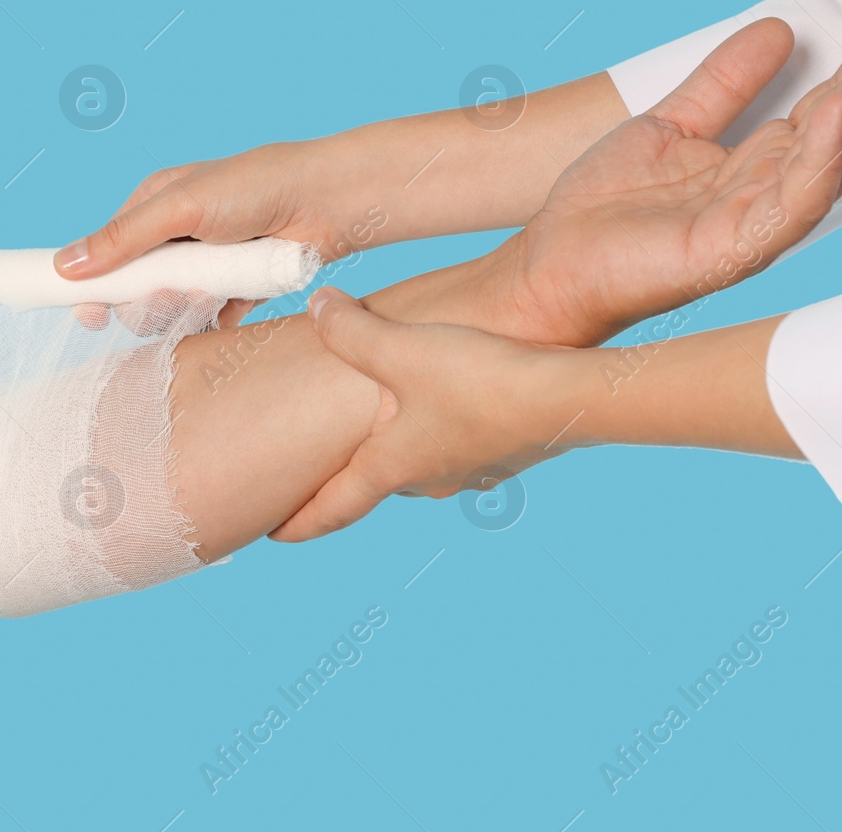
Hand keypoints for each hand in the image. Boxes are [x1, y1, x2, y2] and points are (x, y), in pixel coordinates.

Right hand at [54, 142, 386, 326]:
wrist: (327, 203)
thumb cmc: (255, 187)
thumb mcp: (181, 207)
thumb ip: (123, 239)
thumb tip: (63, 267)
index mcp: (153, 205)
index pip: (104, 251)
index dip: (92, 286)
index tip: (89, 316)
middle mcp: (176, 237)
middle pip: (135, 289)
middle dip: (148, 301)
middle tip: (172, 295)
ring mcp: (206, 264)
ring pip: (171, 308)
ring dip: (182, 308)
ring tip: (209, 292)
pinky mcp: (236, 288)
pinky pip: (209, 318)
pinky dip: (212, 319)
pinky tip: (225, 308)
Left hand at [269, 288, 577, 541]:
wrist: (567, 396)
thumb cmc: (478, 377)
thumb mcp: (398, 347)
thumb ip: (348, 329)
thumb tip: (316, 307)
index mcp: (392, 465)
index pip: (332, 507)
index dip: (298, 520)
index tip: (273, 533)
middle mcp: (430, 477)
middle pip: (378, 481)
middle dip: (353, 475)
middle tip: (327, 469)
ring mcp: (473, 468)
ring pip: (423, 462)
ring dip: (404, 447)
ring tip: (393, 426)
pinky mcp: (509, 451)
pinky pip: (463, 444)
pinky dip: (447, 429)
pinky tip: (457, 403)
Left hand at [469, 0, 841, 345]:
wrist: (550, 267)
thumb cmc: (605, 211)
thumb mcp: (670, 125)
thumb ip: (725, 82)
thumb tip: (780, 28)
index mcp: (762, 163)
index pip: (835, 96)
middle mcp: (771, 192)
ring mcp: (757, 223)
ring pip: (836, 157)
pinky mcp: (732, 250)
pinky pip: (790, 202)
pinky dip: (819, 157)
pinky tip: (838, 108)